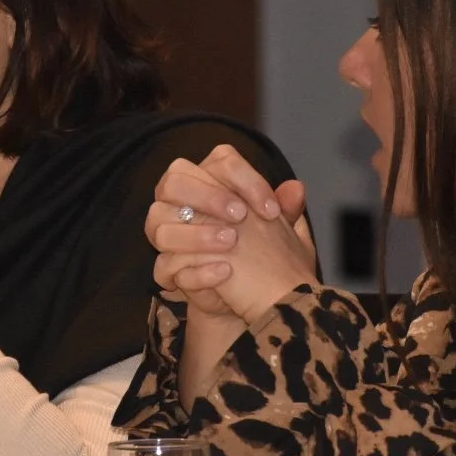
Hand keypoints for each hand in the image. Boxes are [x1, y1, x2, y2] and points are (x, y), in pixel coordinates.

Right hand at [146, 145, 315, 325]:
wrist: (249, 293)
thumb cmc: (261, 252)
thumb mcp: (281, 232)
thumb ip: (286, 208)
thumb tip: (296, 189)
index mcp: (210, 181)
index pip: (220, 161)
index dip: (246, 180)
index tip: (271, 209)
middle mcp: (180, 203)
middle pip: (174, 181)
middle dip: (208, 196)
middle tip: (241, 216)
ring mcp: (167, 235)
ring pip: (159, 223)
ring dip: (197, 232)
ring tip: (231, 242)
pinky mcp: (167, 271)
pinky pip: (165, 266)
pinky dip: (197, 270)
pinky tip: (226, 271)